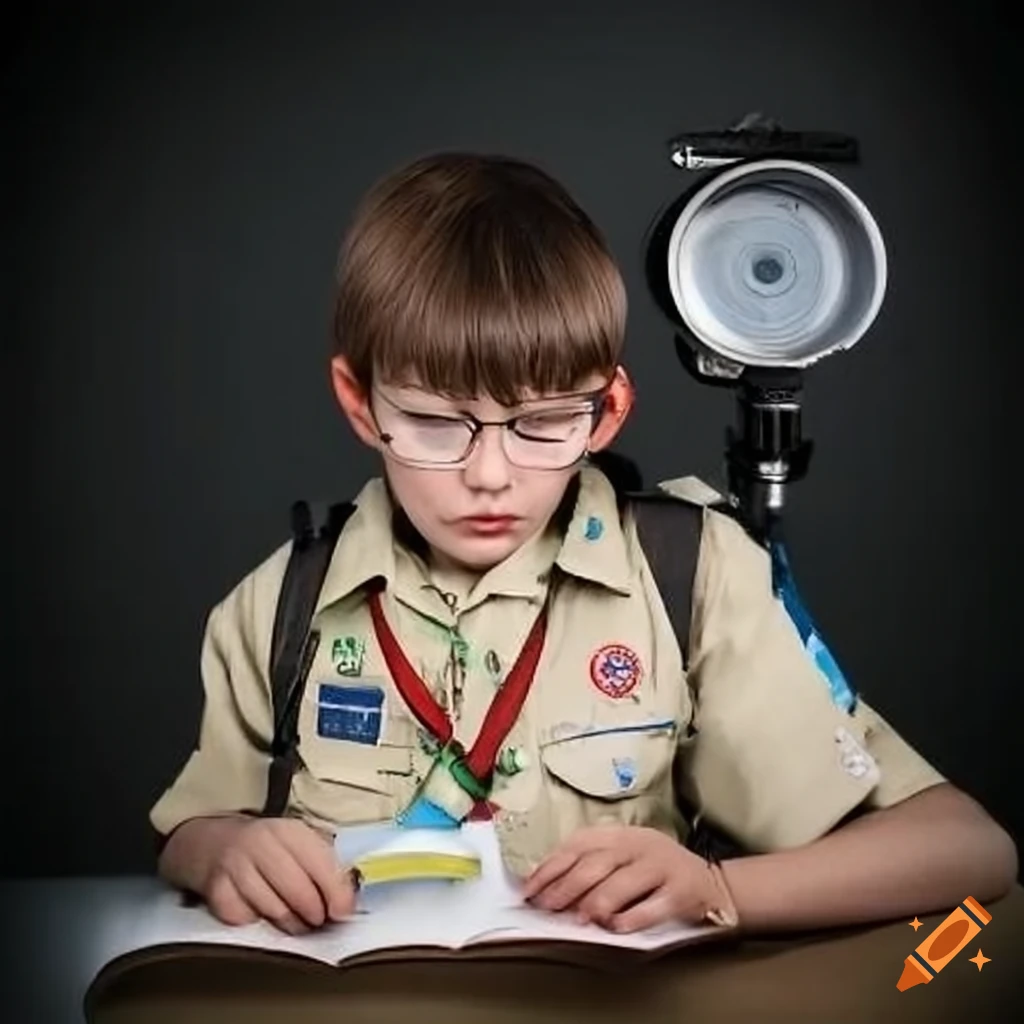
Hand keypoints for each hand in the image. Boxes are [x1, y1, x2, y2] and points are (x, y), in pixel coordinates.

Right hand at [202, 817, 356, 933]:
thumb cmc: (268, 849)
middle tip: (319, 921)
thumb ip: (324, 866)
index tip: (343, 912)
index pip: (321, 864)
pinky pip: (246, 920)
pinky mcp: (217, 890)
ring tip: (297, 922)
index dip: (337, 893)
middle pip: (298, 892)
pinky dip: (258, 924)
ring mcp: (236, 866)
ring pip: (274, 910)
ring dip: (290, 924)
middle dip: (314, 914)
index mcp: (290, 830)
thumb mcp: (298, 844)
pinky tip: (262, 914)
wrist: (214, 844)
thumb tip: (348, 901)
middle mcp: (262, 843)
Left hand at [521, 825, 730, 933]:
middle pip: (596, 864)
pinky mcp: (681, 891)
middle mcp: (638, 845)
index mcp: (620, 834)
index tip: (530, 889)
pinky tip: (616, 927)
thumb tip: (548, 887)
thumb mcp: (624, 856)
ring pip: (621, 883)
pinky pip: (653, 905)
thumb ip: (591, 865)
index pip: (578, 845)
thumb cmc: (655, 870)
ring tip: (580, 918)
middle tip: (548, 907)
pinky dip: (632, 917)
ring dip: (595, 902)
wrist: (711, 883)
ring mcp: (661, 866)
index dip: (551, 867)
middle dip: (566, 887)